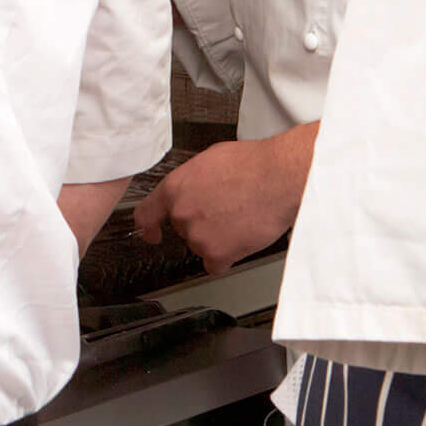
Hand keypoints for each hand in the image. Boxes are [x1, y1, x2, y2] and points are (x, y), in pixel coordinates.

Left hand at [129, 122, 314, 273]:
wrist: (278, 179)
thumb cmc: (253, 165)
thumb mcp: (210, 160)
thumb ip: (193, 181)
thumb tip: (195, 189)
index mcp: (176, 188)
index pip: (147, 213)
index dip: (148, 226)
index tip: (151, 233)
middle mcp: (182, 213)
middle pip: (184, 230)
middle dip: (202, 224)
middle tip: (226, 211)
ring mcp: (198, 236)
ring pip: (202, 246)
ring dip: (218, 239)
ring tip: (240, 218)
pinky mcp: (217, 254)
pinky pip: (216, 265)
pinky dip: (228, 257)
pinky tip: (241, 240)